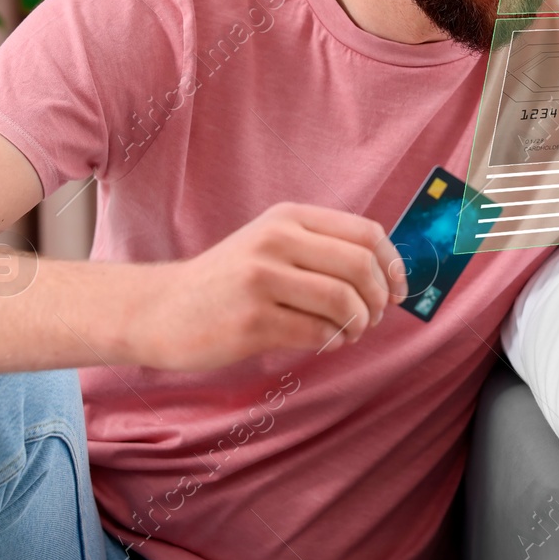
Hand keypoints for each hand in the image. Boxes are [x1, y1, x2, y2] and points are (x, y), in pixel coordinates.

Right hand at [133, 202, 407, 369]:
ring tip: (351, 332)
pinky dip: (332, 341)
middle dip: (379, 299)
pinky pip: (316, 332)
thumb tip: (389, 274)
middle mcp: (276, 240)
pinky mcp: (251, 320)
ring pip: (343, 301)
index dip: (392, 264)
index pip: (366, 233)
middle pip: (360, 267)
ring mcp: (261, 279)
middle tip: (373, 318)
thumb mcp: (271, 244)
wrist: (161, 309)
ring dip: (358, 324)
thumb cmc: (228, 281)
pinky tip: (326, 342)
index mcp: (288, 217)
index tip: (397, 290)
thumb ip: (322, 249)